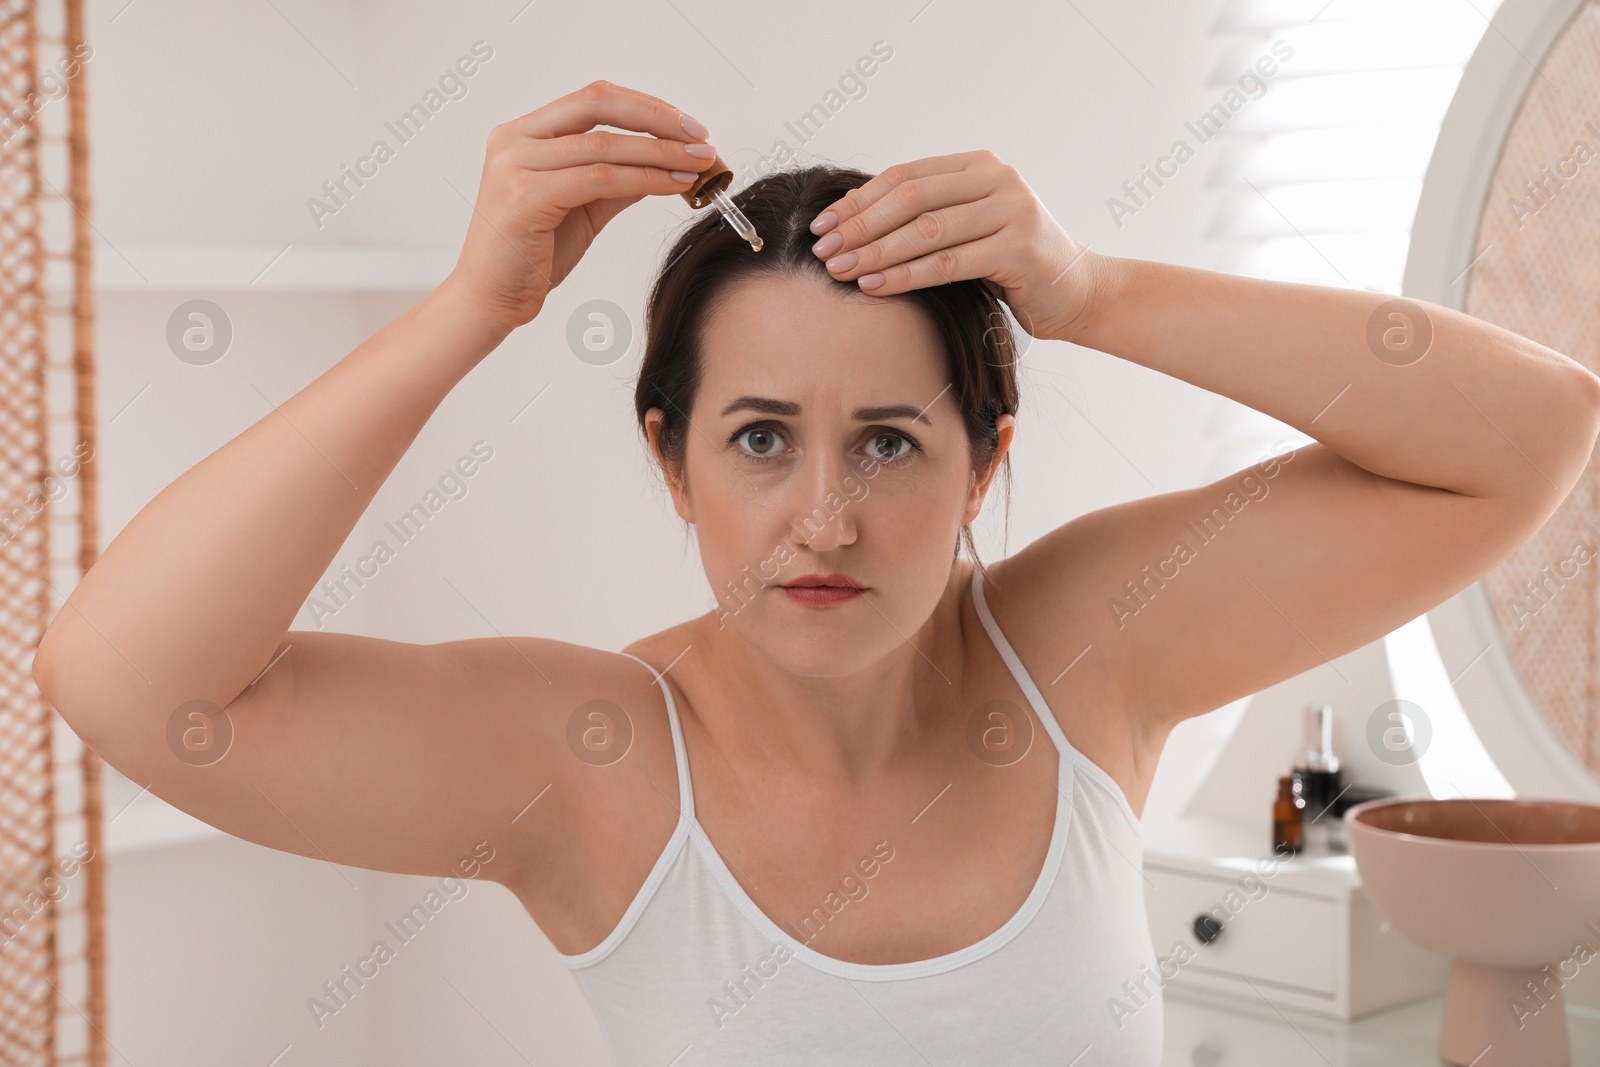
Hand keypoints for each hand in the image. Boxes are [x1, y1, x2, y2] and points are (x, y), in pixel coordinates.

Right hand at [444, 80, 719, 333]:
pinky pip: (599, 179)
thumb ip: (614, 181)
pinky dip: (644, 179)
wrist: (491, 301)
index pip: (593, 100)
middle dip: (658, 118)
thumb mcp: (581, 209)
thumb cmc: (530, 257)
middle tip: (701, 137)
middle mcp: (514, 140)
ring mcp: (515, 165)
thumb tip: (665, 162)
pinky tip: (673, 185)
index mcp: (523, 134)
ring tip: (697, 164)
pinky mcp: (524, 197)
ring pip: (604, 145)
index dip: (647, 107)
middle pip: (598, 105)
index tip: (688, 125)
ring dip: (660, 152)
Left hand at [805, 150, 1108, 345]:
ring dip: (876, 252)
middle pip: (911, 198)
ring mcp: (1013, 211)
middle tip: (822, 249)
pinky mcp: (1020, 249)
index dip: (858, 200)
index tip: (820, 224)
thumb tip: (851, 213)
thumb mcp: (968, 227)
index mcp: (979, 165)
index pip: (904, 176)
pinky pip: (948, 263)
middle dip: (860, 225)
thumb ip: (927, 214)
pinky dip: (905, 275)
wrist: (1075, 291)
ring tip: (840, 270)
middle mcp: (998, 179)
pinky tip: (874, 286)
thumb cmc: (1010, 264)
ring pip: (927, 230)